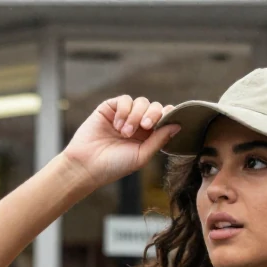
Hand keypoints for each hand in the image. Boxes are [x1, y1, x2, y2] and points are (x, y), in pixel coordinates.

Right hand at [60, 96, 179, 188]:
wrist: (87, 165)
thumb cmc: (115, 166)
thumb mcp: (142, 156)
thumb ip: (159, 139)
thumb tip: (178, 125)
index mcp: (148, 136)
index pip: (165, 118)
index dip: (169, 115)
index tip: (169, 118)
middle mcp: (138, 124)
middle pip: (155, 107)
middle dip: (153, 114)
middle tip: (145, 126)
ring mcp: (124, 115)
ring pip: (141, 102)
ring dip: (135, 115)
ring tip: (125, 133)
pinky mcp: (110, 108)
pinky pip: (125, 100)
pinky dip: (124, 111)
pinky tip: (117, 125)